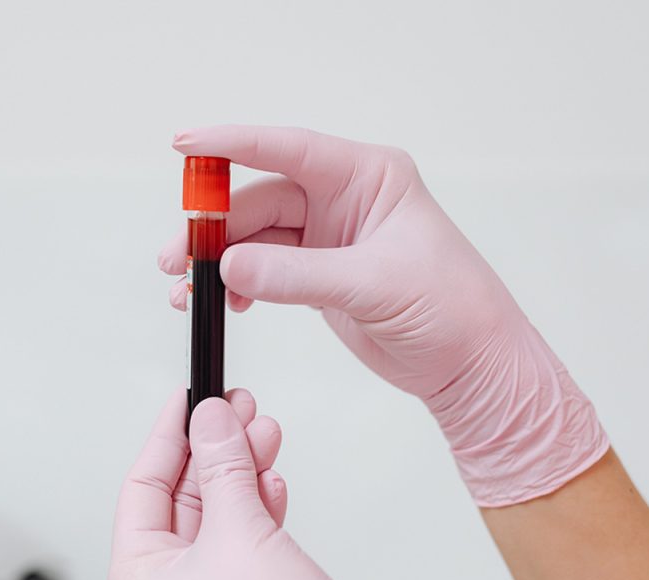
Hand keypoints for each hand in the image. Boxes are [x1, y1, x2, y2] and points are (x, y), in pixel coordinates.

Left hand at [106, 388, 396, 579]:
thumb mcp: (239, 530)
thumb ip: (223, 466)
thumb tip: (212, 419)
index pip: (142, 489)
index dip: (168, 438)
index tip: (187, 400)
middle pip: (182, 497)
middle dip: (214, 450)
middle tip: (234, 407)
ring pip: (218, 512)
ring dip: (241, 469)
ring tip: (261, 428)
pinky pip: (243, 535)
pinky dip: (258, 503)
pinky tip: (270, 476)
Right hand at [159, 126, 607, 505]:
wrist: (471, 366)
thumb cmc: (453, 309)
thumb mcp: (373, 285)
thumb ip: (297, 275)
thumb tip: (230, 265)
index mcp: (368, 177)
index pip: (289, 149)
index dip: (232, 145)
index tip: (185, 146)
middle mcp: (345, 200)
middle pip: (261, 199)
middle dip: (214, 226)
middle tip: (178, 256)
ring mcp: (329, 239)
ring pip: (256, 237)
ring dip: (219, 260)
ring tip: (186, 288)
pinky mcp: (319, 276)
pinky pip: (264, 270)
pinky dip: (238, 283)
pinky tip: (222, 300)